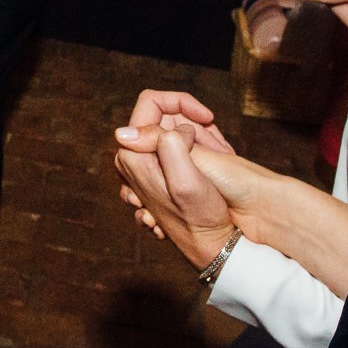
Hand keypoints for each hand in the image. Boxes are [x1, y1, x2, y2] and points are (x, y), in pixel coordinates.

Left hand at [111, 92, 237, 269]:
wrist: (210, 245)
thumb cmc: (202, 216)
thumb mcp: (187, 179)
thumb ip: (165, 146)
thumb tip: (143, 128)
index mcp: (131, 154)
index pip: (150, 102)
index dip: (182, 103)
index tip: (207, 117)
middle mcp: (130, 159)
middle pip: (161, 118)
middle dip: (191, 124)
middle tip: (216, 146)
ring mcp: (142, 168)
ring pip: (171, 133)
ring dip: (197, 139)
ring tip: (216, 159)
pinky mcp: (155, 175)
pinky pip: (175, 148)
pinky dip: (195, 151)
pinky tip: (209, 171)